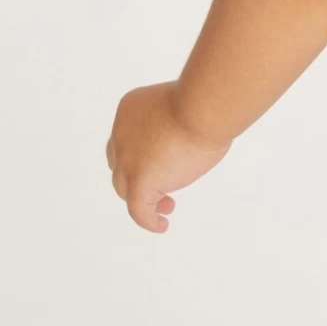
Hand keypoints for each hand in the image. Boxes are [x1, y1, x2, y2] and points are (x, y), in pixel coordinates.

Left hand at [106, 83, 228, 232]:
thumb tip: (193, 138)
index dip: (139, 154)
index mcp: (130, 111)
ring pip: (124, 187)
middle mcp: (121, 134)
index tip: (163, 162)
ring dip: (144, 198)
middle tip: (163, 187)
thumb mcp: (186, 106)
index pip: (127, 138)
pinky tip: (161, 225)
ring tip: (167, 206)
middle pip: (121, 164)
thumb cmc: (205, 100)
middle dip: (138, 177)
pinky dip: (147, 219)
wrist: (202, 107)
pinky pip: (137, 208)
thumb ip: (180, 122)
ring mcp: (128, 159)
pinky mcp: (140, 181)